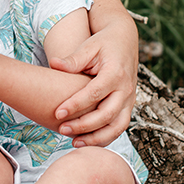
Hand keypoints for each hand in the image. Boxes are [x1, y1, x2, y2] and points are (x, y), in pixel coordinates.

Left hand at [49, 23, 137, 146]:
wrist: (125, 40)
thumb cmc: (104, 43)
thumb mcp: (89, 46)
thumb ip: (73, 59)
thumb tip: (54, 64)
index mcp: (115, 73)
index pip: (94, 94)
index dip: (75, 105)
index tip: (58, 113)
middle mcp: (125, 89)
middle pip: (106, 115)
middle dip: (84, 126)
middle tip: (62, 129)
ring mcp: (129, 99)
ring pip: (117, 126)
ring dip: (97, 138)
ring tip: (74, 143)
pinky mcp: (128, 106)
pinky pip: (119, 126)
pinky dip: (105, 137)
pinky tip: (86, 141)